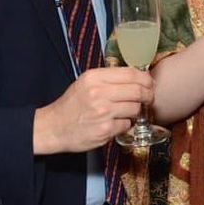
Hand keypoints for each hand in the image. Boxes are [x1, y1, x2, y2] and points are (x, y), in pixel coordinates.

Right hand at [33, 67, 153, 153]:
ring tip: (126, 111)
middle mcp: (99, 93)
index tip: (150, 83)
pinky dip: (125, 124)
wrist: (53, 127)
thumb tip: (138, 76)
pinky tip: (115, 122)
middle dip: (148, 95)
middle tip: (148, 98)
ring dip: (135, 111)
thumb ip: (109, 78)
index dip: (146, 78)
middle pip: (138, 91)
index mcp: (95, 78)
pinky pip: (127, 124)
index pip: (131, 74)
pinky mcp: (104, 130)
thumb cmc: (73, 104)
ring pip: (135, 108)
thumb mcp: (86, 82)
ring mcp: (102, 112)